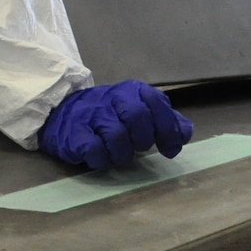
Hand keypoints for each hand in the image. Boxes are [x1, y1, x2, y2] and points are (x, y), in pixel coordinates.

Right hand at [39, 80, 194, 169]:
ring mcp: (92, 115)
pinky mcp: (74, 133)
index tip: (170, 149)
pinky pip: (93, 149)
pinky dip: (102, 159)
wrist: (64, 112)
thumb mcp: (139, 111)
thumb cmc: (110, 114)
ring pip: (116, 135)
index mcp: (132, 91)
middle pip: (137, 116)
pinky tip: (101, 158)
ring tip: (119, 155)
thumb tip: (186, 133)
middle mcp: (112, 98)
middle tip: (139, 148)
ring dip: (123, 153)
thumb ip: (165, 120)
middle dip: (143, 139)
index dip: (168, 128)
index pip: (156, 102)